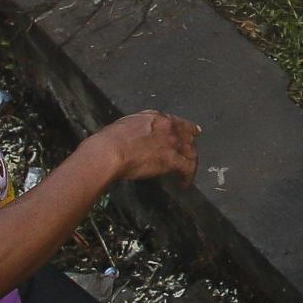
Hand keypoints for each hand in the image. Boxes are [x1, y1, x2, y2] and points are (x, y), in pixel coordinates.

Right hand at [83, 110, 199, 184]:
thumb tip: (138, 137)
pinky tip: (184, 183)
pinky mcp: (172, 159)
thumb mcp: (127, 125)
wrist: (110, 151)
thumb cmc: (109, 140)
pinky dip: (188, 176)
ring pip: (191, 151)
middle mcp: (168, 128)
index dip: (187, 129)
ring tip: (187, 172)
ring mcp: (172, 143)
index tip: (194, 132)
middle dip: (190, 146)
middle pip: (187, 137)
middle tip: (191, 155)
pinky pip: (188, 168)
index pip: (177, 122)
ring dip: (191, 162)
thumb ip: (138, 129)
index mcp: (156, 118)